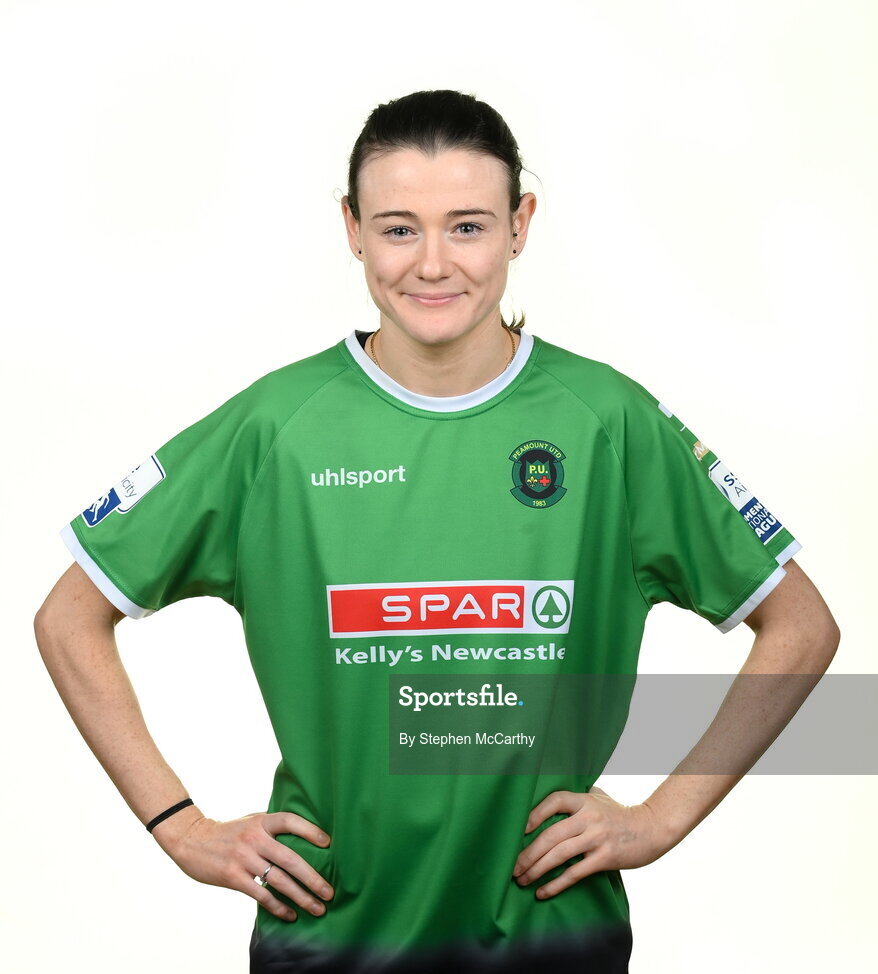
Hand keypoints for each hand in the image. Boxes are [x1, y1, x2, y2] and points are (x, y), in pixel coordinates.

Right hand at [153, 808, 334, 921]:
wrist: (191, 840)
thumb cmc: (229, 832)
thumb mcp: (251, 821)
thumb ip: (272, 828)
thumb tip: (303, 839)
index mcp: (261, 821)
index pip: (290, 821)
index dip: (310, 831)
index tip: (328, 843)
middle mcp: (254, 838)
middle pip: (290, 859)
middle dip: (313, 878)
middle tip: (329, 892)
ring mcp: (243, 858)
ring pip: (279, 881)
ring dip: (301, 896)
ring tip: (317, 908)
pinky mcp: (233, 877)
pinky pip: (261, 895)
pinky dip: (278, 906)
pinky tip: (290, 914)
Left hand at [511, 787, 671, 899]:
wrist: (651, 829)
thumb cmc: (620, 814)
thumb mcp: (600, 798)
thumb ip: (579, 796)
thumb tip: (551, 796)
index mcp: (585, 800)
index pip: (555, 801)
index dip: (535, 813)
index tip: (518, 829)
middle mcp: (589, 817)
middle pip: (551, 834)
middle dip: (528, 852)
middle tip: (512, 866)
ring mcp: (597, 838)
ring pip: (559, 854)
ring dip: (536, 869)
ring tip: (521, 880)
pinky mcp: (605, 858)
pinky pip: (575, 873)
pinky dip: (556, 884)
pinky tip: (543, 892)